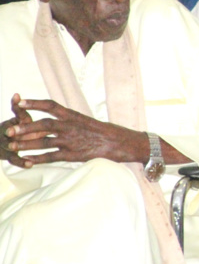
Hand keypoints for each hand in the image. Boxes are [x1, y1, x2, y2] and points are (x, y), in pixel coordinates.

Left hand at [1, 97, 147, 167]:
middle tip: (9, 130)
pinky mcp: (74, 155)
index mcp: (74, 116)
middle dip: (25, 128)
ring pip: (44, 142)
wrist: (123, 143)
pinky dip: (38, 159)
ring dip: (26, 144)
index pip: (51, 106)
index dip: (34, 103)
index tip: (19, 102)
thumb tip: (59, 119)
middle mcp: (71, 127)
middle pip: (43, 125)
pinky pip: (52, 157)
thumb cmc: (107, 132)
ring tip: (11, 146)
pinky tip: (26, 161)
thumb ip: (71, 121)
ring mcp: (72, 141)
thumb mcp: (88, 122)